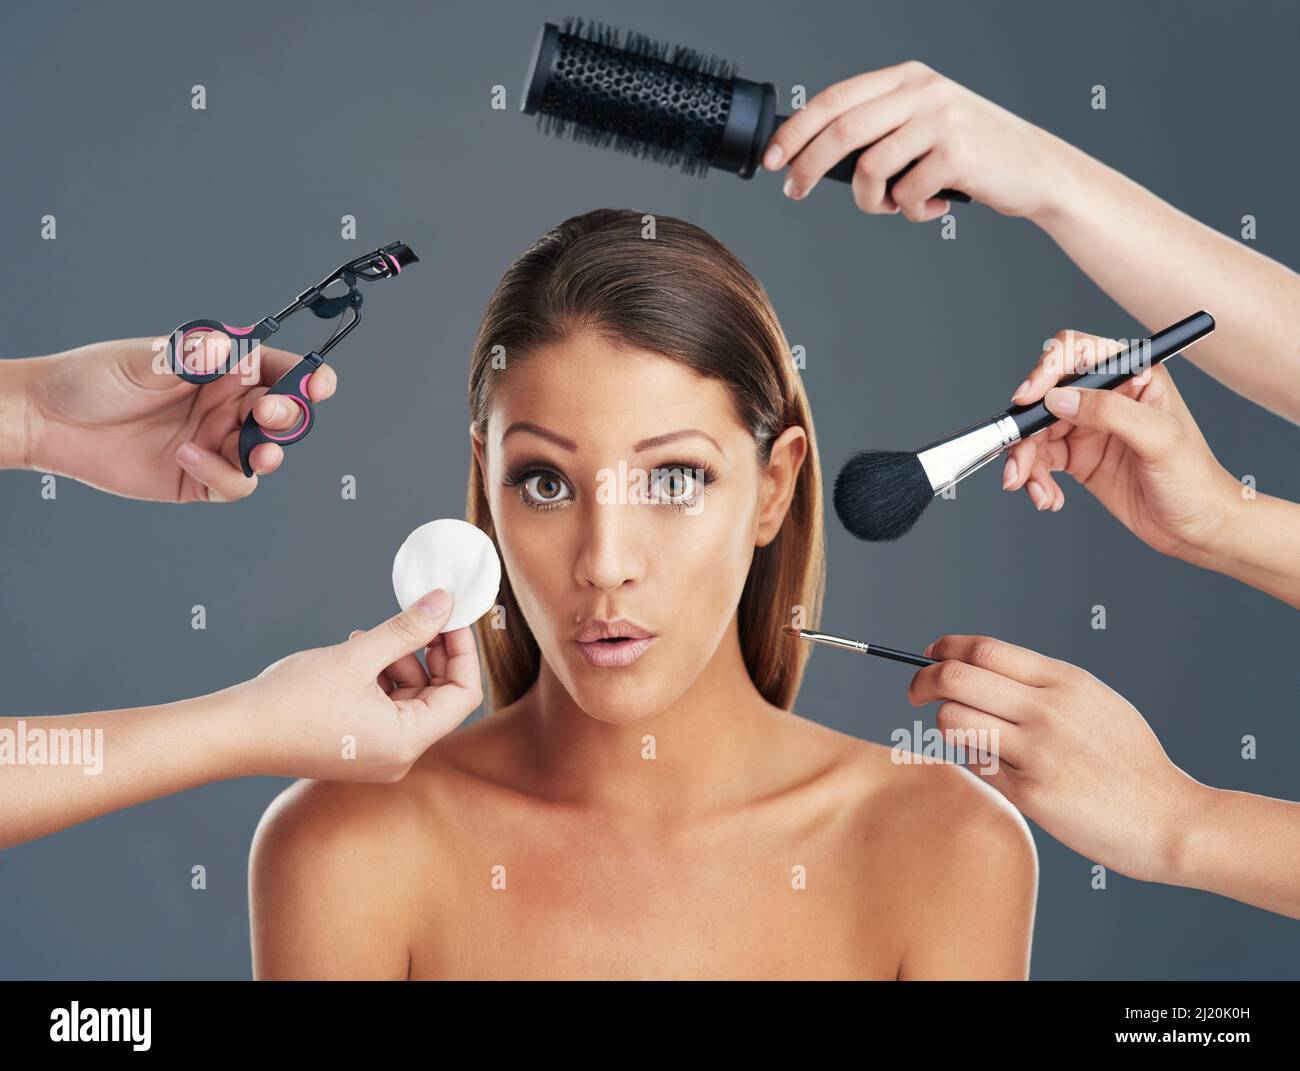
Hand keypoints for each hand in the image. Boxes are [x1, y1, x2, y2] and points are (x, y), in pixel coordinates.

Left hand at [19, 334, 337, 501]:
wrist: (48, 422)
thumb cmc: (92, 380)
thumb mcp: (142, 360)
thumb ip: (189, 357)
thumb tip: (228, 348)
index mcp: (222, 369)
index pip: (278, 369)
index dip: (306, 377)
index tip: (318, 384)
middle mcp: (226, 406)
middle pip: (283, 414)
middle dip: (288, 416)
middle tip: (269, 414)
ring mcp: (216, 442)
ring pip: (266, 452)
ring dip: (270, 451)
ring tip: (257, 450)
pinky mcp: (200, 478)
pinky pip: (234, 484)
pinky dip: (222, 474)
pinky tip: (188, 456)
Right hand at [229, 588, 482, 782]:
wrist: (234, 734)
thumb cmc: (289, 701)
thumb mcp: (358, 657)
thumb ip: (407, 629)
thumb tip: (443, 603)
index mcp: (407, 742)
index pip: (463, 694)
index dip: (462, 651)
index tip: (451, 616)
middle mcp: (399, 756)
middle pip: (439, 697)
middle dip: (430, 654)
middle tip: (417, 616)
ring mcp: (379, 755)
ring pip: (411, 699)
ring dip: (399, 662)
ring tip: (368, 638)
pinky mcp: (359, 747)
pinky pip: (387, 709)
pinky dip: (380, 679)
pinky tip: (357, 655)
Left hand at [762, 60, 1071, 221]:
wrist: (1037, 169)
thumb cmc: (973, 153)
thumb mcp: (924, 122)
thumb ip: (880, 126)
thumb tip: (816, 156)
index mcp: (908, 77)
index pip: (834, 99)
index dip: (796, 131)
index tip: (771, 158)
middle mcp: (922, 91)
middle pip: (841, 131)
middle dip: (807, 167)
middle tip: (794, 190)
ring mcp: (941, 120)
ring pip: (869, 170)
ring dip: (871, 201)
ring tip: (894, 204)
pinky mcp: (956, 155)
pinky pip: (906, 195)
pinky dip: (911, 212)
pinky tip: (931, 207)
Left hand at [908, 633, 1208, 883]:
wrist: (1170, 819)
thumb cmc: (1129, 763)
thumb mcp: (1093, 703)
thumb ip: (1041, 687)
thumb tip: (978, 671)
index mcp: (1064, 680)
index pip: (982, 649)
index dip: (944, 650)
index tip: (928, 657)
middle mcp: (1047, 708)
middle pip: (955, 677)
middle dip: (922, 682)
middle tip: (915, 694)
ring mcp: (1037, 749)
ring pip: (952, 720)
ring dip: (945, 725)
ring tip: (965, 736)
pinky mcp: (1030, 791)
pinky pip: (975, 766)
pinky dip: (973, 763)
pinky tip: (997, 770)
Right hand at [1001, 329, 1242, 560]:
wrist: (1199, 529)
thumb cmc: (1196, 480)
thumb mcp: (1160, 439)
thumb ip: (1109, 412)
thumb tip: (1057, 399)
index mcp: (1133, 375)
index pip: (1076, 353)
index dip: (1045, 371)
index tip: (1026, 400)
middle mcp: (1106, 396)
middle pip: (1045, 397)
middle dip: (1025, 431)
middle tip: (1019, 463)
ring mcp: (1090, 427)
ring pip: (1036, 432)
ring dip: (1025, 461)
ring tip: (1032, 489)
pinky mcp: (1078, 458)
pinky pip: (1041, 461)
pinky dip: (1035, 480)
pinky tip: (1049, 499)